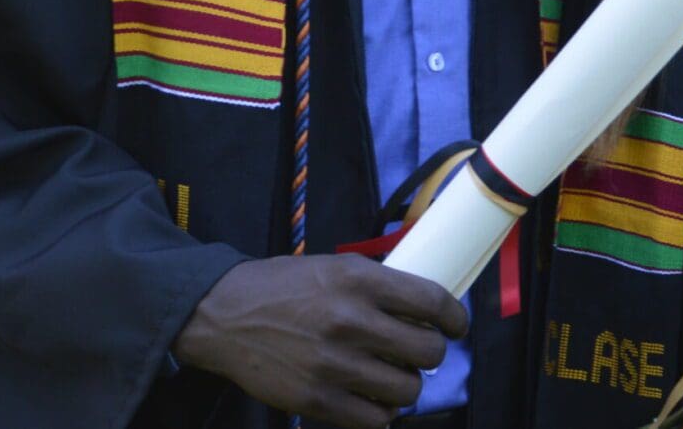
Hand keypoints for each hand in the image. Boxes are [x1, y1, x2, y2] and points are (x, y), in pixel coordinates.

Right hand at [173, 254, 467, 427]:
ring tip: (393, 376)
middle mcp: (351, 321)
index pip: (432, 301)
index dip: (456, 318)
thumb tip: (424, 308)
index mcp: (359, 280)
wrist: (225, 316)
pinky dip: (381, 412)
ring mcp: (334, 365)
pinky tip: (372, 399)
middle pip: (428, 351)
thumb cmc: (284, 288)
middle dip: (431, 353)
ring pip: (407, 389)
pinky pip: (375, 420)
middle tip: (419, 352)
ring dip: (407, 385)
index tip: (457, 325)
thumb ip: (378, 287)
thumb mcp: (335, 268)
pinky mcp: (316, 401)